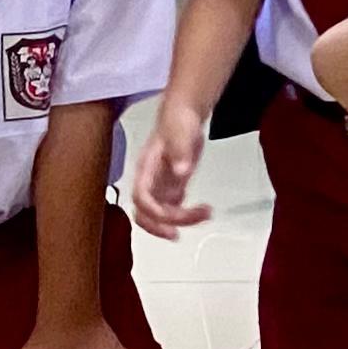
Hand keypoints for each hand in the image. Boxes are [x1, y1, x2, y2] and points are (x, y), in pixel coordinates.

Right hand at [126, 98, 212, 237]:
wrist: (183, 115)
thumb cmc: (178, 121)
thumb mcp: (181, 131)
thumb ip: (181, 151)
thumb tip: (181, 171)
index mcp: (146, 169)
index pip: (141, 197)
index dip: (152, 214)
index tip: (170, 223)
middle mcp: (149, 180)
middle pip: (146, 212)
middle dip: (160, 226)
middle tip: (181, 233)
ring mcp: (160, 185)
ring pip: (160, 213)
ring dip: (179, 220)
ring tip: (206, 213)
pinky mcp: (171, 186)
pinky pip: (172, 208)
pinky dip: (185, 215)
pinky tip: (202, 210)